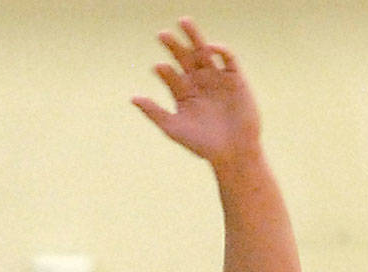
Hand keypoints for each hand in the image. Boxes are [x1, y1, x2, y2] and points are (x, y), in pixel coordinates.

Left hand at [131, 17, 258, 164]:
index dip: (164, 71)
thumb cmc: (203, 146)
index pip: (170, 75)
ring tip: (183, 21)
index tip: (159, 69)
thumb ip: (154, 112)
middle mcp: (199, 82)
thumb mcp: (174, 129)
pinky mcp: (235, 78)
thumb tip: (132, 98)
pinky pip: (227, 58)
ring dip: (194, 36)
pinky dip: (220, 50)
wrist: (233, 154)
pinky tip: (210, 47)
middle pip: (185, 57)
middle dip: (174, 46)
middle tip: (162, 35)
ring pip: (204, 51)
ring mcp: (217, 78)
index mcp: (184, 93)